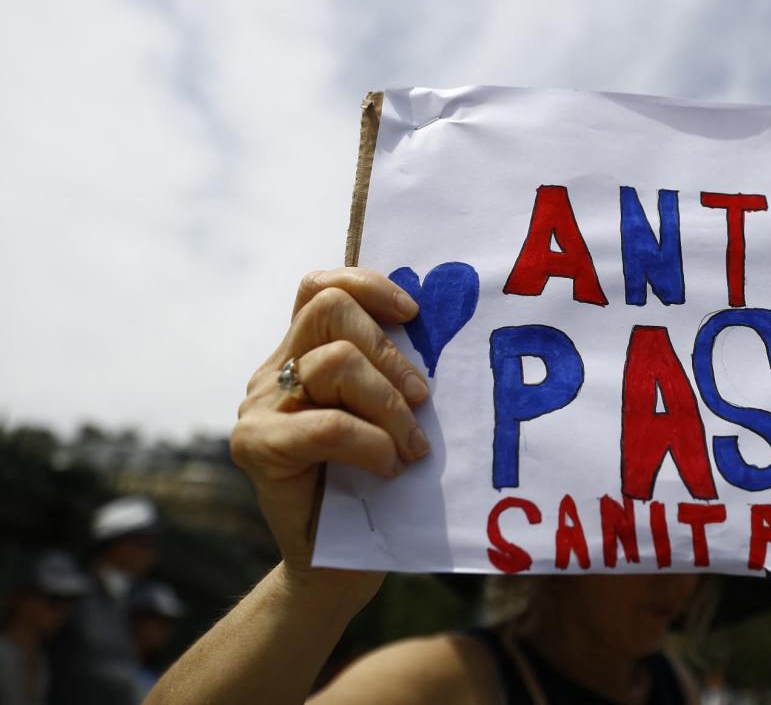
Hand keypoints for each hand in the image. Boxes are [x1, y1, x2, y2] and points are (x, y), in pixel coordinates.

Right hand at [231, 268, 429, 598]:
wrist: (334, 566)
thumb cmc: (374, 487)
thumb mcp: (387, 417)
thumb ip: (391, 373)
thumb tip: (434, 332)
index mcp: (303, 354)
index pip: (321, 287)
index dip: (368, 285)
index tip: (413, 316)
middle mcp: (274, 371)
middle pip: (330, 311)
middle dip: (390, 353)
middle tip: (423, 402)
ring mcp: (259, 407)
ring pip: (334, 363)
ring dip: (389, 405)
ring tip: (411, 447)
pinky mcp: (255, 447)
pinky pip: (327, 424)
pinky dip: (370, 443)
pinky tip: (388, 468)